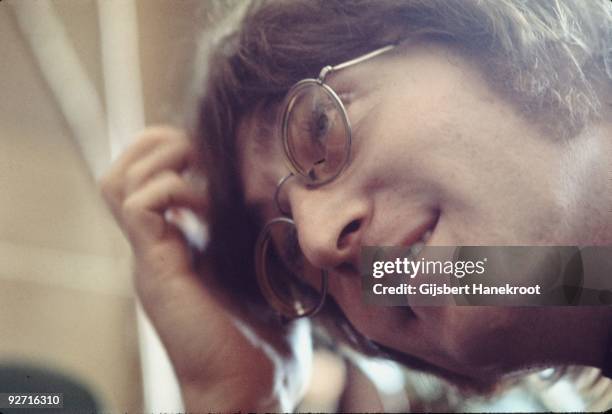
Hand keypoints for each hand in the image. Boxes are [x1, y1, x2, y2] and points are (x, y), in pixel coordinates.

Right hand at [99, 127, 309, 410]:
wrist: (251, 388)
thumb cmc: (266, 335)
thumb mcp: (263, 269)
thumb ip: (257, 235)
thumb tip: (285, 197)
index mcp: (177, 244)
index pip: (148, 177)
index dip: (173, 149)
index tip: (218, 154)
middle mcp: (156, 246)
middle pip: (121, 170)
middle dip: (159, 143)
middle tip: (202, 154)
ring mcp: (150, 257)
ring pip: (117, 181)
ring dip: (160, 161)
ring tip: (199, 171)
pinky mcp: (156, 269)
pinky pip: (138, 206)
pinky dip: (170, 189)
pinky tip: (205, 205)